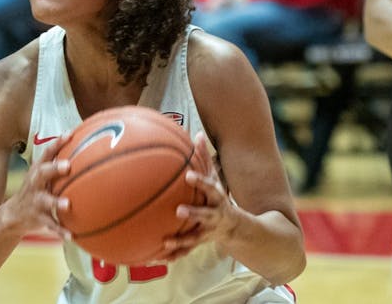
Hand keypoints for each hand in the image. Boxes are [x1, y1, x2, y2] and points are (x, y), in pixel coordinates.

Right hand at [2, 135, 71, 239]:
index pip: (47, 153)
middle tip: (67, 166)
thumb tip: (88, 149)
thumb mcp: (43, 176)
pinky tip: (72, 236)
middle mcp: (35, 183)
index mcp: (39, 170)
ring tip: (67, 205)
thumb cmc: (37, 190)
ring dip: (56, 202)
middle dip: (54, 168)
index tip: (70, 134)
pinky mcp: (37, 217)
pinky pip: (50, 225)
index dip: (58, 143)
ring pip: (45, 200)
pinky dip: (60, 231)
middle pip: (42, 173)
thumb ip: (60, 164)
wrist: (13, 215)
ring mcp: (35, 201)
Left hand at [153, 133, 235, 262]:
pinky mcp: (199, 243)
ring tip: (165, 242)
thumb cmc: (218, 197)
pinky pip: (185, 251)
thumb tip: (197, 134)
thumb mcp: (216, 178)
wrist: (234, 227)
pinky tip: (157, 257)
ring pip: (194, 238)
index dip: (200, 182)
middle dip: (193, 213)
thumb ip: (205, 158)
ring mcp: (207, 231)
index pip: (210, 187)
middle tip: (178, 210)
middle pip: (205, 214)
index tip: (188, 176)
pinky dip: (172, 256)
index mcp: (217, 198)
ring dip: (181, 241)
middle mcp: (214, 216)